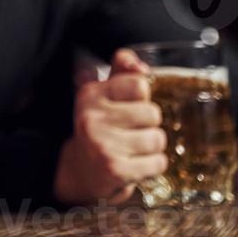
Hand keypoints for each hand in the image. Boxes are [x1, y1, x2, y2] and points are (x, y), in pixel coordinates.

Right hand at [53, 49, 167, 204]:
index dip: (142, 98)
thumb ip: (121, 74)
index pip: (139, 85)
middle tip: (131, 133)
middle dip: (149, 125)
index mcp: (91, 94)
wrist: (80, 172)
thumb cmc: (100, 129)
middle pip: (152, 113)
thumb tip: (139, 65)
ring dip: (152, 148)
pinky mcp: (115, 169)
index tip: (129, 108)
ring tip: (134, 150)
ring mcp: (103, 144)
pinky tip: (136, 165)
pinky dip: (153, 166)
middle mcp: (93, 117)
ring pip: (157, 138)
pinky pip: (158, 162)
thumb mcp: (104, 97)